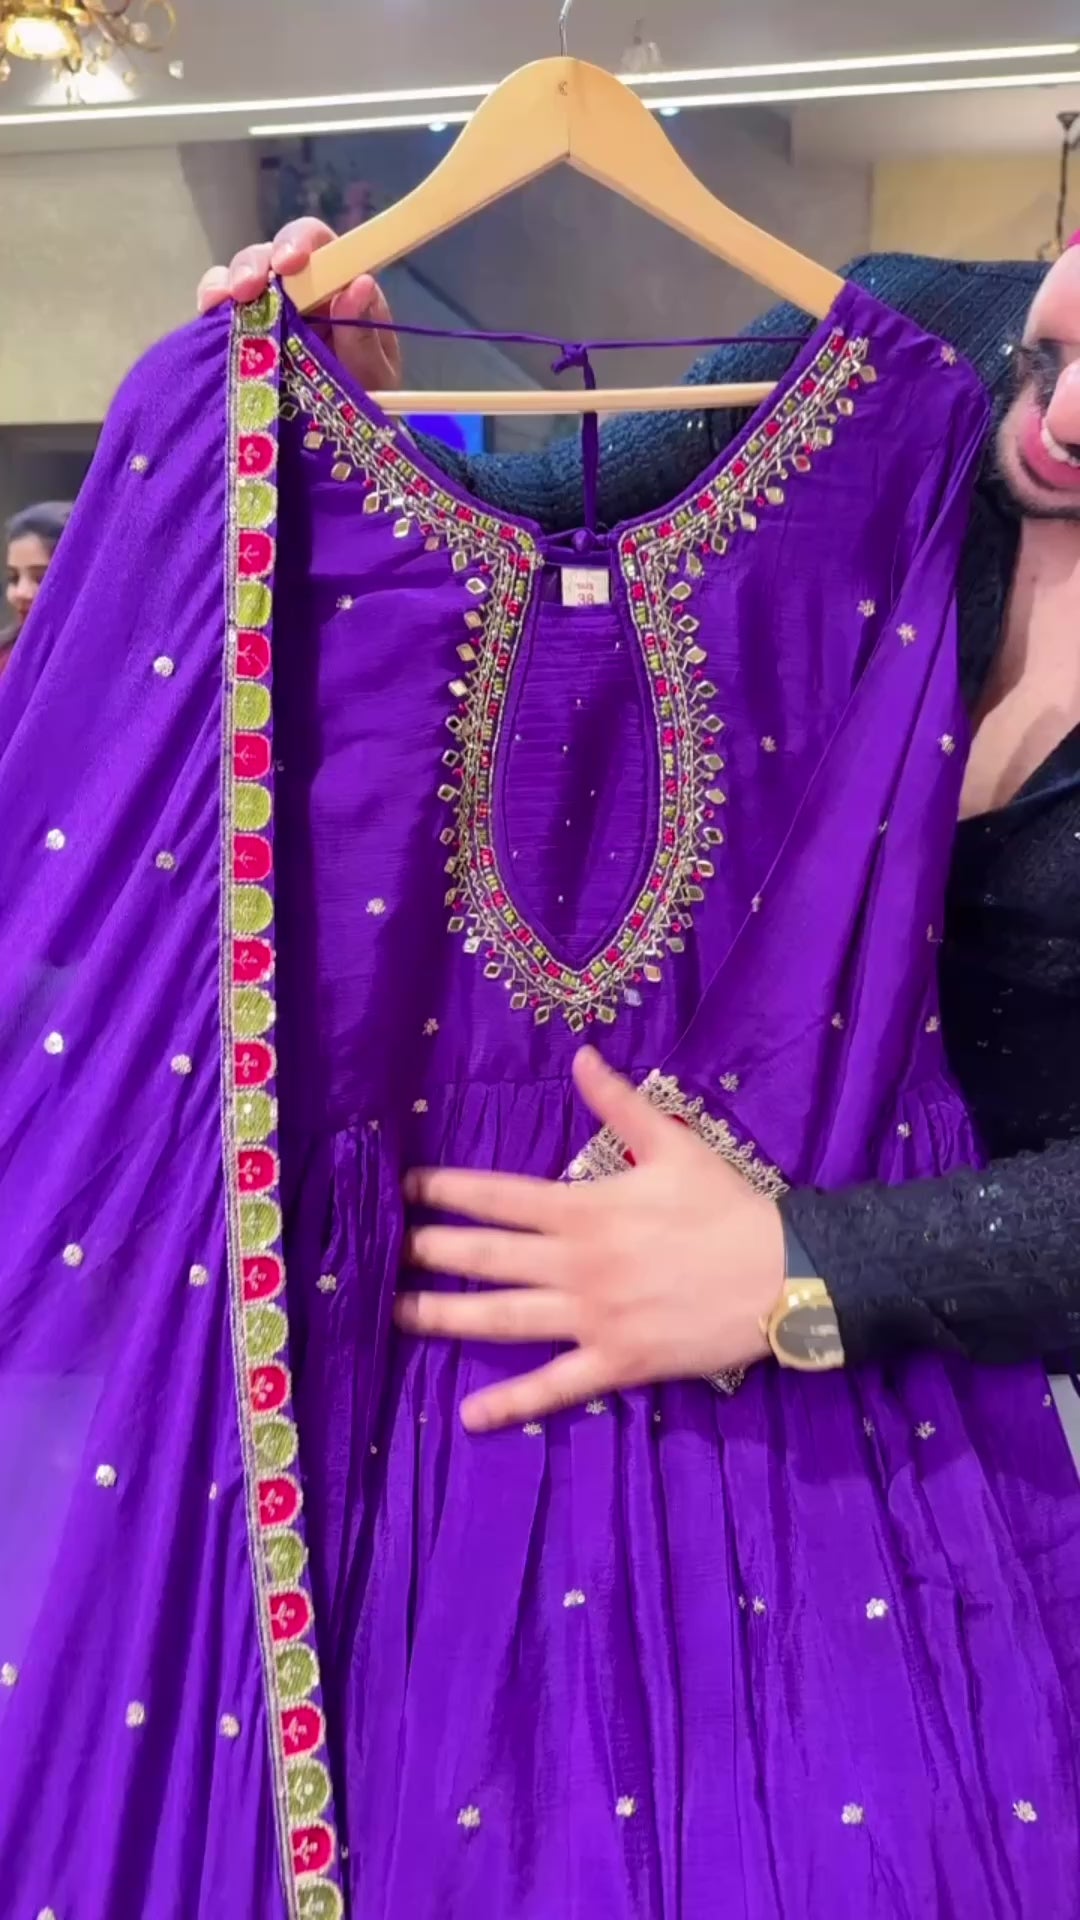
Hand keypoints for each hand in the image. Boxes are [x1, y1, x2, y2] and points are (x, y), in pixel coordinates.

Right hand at [196, 217, 402, 392]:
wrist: (346, 438)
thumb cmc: (367, 398)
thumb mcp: (376, 376)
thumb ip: (365, 337)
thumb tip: (360, 284)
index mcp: (339, 287)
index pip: (318, 245)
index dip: (300, 243)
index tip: (290, 264)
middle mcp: (301, 290)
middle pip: (271, 255)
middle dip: (255, 264)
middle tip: (247, 289)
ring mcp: (269, 309)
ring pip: (240, 276)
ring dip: (228, 283)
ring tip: (222, 302)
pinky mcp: (243, 332)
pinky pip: (221, 310)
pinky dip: (212, 306)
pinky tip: (208, 313)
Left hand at [397, 1048, 785, 1431]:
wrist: (784, 1274)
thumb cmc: (728, 1207)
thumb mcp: (675, 1144)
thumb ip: (620, 1103)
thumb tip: (580, 1055)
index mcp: (585, 1208)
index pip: (498, 1196)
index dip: (445, 1190)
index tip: (401, 1187)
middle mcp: (577, 1263)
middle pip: (486, 1256)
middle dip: (427, 1251)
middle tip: (377, 1250)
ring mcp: (593, 1317)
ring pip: (503, 1318)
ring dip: (444, 1317)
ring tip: (394, 1314)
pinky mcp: (616, 1362)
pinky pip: (556, 1386)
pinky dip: (513, 1403)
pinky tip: (469, 1416)